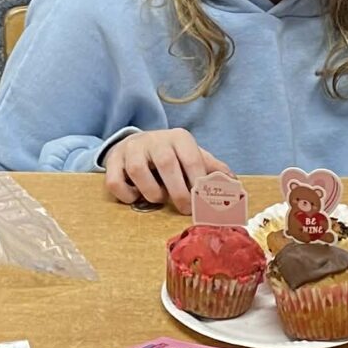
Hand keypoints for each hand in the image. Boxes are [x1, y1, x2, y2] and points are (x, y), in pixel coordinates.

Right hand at [103, 130, 230, 211]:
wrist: (137, 143)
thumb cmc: (171, 155)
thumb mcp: (193, 157)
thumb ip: (212, 169)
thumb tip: (234, 184)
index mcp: (179, 138)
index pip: (192, 159)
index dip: (198, 182)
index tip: (201, 201)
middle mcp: (155, 140)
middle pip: (166, 163)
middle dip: (177, 191)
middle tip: (183, 209)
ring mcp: (131, 149)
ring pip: (138, 171)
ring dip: (151, 192)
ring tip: (158, 198)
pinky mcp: (113, 160)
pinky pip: (116, 182)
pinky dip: (127, 195)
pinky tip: (136, 196)